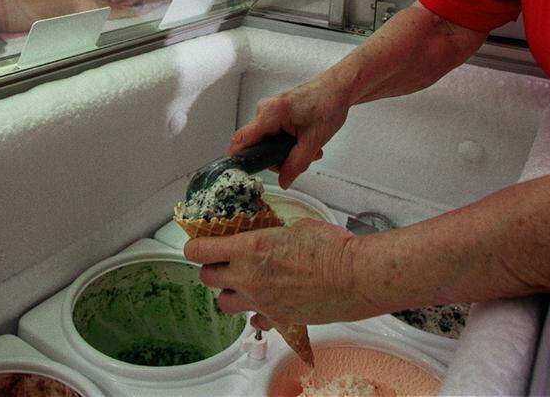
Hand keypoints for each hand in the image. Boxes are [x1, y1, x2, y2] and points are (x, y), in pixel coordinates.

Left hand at [184, 219, 368, 326]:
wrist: (354, 277)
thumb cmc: (331, 249)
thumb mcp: (296, 227)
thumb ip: (273, 234)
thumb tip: (270, 234)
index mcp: (249, 249)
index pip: (200, 251)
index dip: (195, 246)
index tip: (198, 243)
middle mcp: (249, 278)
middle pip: (207, 278)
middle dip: (211, 268)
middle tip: (223, 260)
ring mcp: (262, 302)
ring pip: (224, 304)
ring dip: (229, 292)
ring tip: (242, 282)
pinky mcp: (277, 319)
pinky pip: (254, 321)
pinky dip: (255, 314)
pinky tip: (265, 302)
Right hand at [229, 76, 350, 187]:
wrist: (338, 88)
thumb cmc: (327, 105)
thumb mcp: (313, 141)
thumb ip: (296, 164)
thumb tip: (283, 182)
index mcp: (269, 114)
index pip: (242, 139)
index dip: (237, 158)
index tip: (241, 173)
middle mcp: (265, 110)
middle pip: (257, 144)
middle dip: (278, 157)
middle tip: (301, 159)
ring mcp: (270, 110)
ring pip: (268, 140)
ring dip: (287, 150)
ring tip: (310, 149)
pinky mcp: (277, 112)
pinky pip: (274, 133)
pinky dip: (288, 141)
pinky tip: (306, 142)